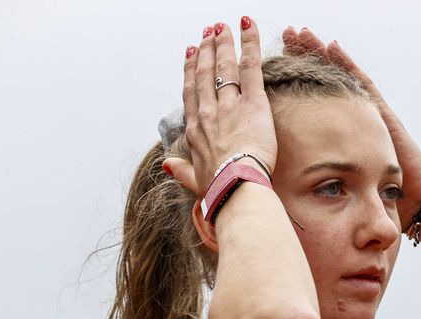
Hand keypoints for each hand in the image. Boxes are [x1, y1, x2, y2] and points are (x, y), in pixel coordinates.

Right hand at [166, 18, 276, 197]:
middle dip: (206, 51)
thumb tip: (167, 165)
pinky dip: (249, 45)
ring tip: (222, 27)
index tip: (190, 56)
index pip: (191, 93)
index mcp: (195, 130)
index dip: (190, 72)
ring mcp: (228, 106)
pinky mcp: (252, 104)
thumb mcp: (195, 181)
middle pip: (205, 75)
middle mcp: (208, 113)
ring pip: (224, 67)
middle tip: (208, 33)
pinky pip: (250, 68)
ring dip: (223, 44)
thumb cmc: (218, 189)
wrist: (235, 187)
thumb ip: (181, 170)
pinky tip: (247, 27)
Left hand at [282, 27, 420, 229]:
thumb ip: (319, 184)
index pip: (314, 101)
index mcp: (340, 136)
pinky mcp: (381, 114)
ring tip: (302, 33)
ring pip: (340, 76)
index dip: (296, 81)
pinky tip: (332, 46)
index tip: (274, 63)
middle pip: (324, 80)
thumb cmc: (381, 202)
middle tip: (287, 35)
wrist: (418, 204)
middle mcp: (353, 120)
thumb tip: (285, 190)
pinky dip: (346, 64)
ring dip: (320, 53)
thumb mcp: (341, 190)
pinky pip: (361, 84)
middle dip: (305, 57)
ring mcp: (369, 114)